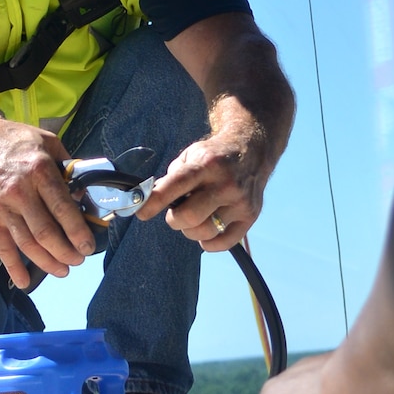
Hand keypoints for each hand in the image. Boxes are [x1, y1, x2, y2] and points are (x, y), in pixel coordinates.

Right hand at [0, 117, 95, 289]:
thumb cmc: (9, 139)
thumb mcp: (44, 141)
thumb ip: (66, 165)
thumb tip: (83, 191)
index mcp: (38, 171)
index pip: (62, 208)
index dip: (78, 231)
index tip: (88, 245)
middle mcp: (20, 192)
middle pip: (46, 232)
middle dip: (66, 251)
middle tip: (79, 259)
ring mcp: (2, 207)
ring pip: (27, 243)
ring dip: (47, 262)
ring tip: (63, 270)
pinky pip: (2, 246)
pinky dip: (13, 267)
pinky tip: (23, 282)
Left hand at [137, 123, 269, 249]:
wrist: (252, 150)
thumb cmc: (214, 156)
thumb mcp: (191, 155)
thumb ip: (171, 177)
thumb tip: (150, 199)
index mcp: (207, 164)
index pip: (176, 185)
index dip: (155, 201)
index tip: (141, 212)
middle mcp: (226, 183)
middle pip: (190, 216)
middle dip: (174, 219)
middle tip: (174, 214)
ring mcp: (240, 201)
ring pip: (205, 232)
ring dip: (190, 231)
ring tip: (193, 220)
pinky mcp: (250, 216)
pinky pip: (223, 242)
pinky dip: (208, 243)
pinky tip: (206, 232)